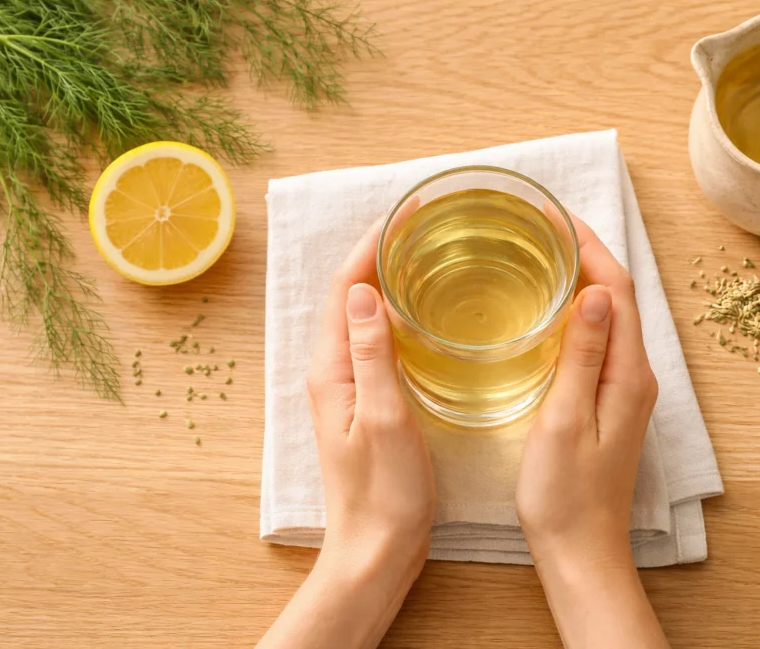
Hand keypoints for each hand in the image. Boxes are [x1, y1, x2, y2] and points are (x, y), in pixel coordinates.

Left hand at [257, 222, 434, 648]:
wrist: (377, 547)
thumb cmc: (383, 490)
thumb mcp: (383, 416)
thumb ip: (372, 353)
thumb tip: (364, 290)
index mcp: (331, 368)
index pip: (343, 288)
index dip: (370, 245)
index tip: (405, 213)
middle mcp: (333, 370)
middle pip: (351, 294)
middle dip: (380, 253)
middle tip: (424, 225)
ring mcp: (350, 385)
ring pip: (366, 316)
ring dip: (389, 281)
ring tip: (428, 255)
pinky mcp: (370, 401)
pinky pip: (379, 342)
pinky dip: (400, 316)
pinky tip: (429, 315)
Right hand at [516, 215, 667, 648]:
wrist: (580, 551)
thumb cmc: (564, 494)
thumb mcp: (565, 420)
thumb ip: (583, 355)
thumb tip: (596, 293)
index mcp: (628, 374)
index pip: (619, 289)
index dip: (590, 246)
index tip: (555, 216)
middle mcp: (635, 376)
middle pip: (618, 296)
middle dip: (585, 254)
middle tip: (541, 226)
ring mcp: (623, 390)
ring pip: (609, 317)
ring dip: (581, 280)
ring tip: (541, 254)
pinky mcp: (608, 403)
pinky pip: (598, 342)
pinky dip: (576, 314)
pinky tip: (546, 312)